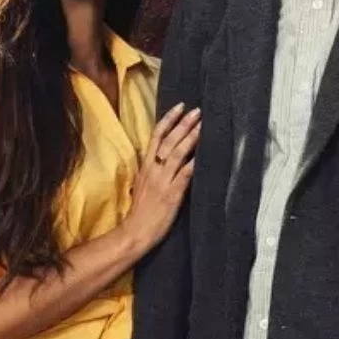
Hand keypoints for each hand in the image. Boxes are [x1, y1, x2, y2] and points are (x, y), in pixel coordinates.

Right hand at [121, 103, 199, 254]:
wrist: (135, 233)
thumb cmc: (142, 210)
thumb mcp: (144, 184)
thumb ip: (154, 169)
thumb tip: (167, 154)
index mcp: (146, 167)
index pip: (156, 137)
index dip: (168, 120)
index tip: (180, 106)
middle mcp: (153, 170)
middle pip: (168, 141)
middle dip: (183, 124)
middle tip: (197, 110)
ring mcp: (162, 181)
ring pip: (177, 154)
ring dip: (190, 138)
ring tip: (202, 125)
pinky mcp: (172, 194)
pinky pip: (184, 175)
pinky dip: (193, 164)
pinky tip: (203, 155)